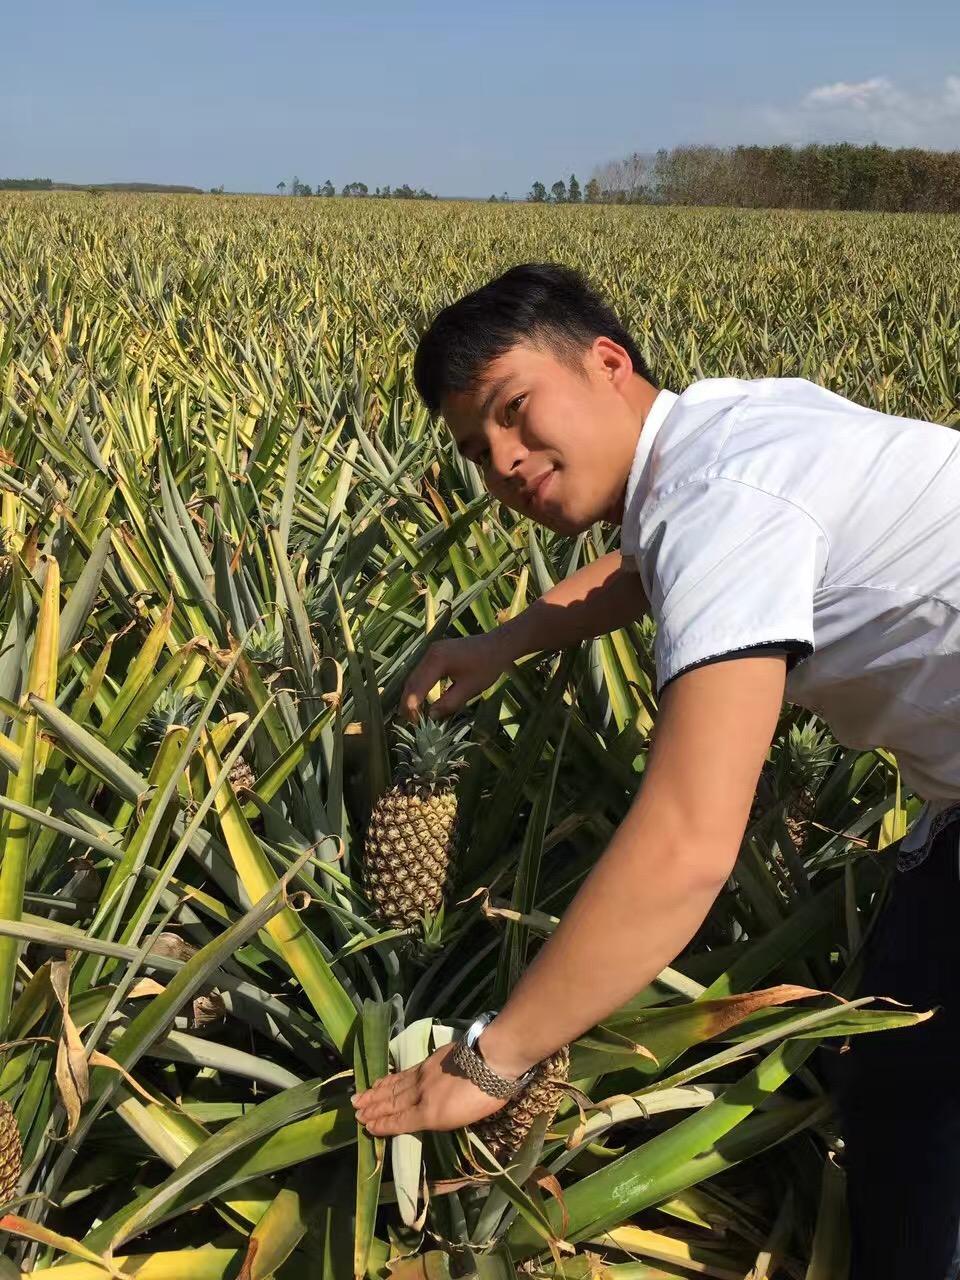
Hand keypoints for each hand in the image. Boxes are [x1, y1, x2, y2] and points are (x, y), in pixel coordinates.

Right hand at [350, 1042, 507, 1136]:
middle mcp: (421, 1095)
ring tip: (360, 1098)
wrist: (492, 1058)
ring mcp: (423, 1075)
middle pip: (393, 1103)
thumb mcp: (466, 1118)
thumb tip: (427, 1117)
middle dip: (374, 1109)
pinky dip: (390, 1078)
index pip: (401, 1121)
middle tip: (356, 1113)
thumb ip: (442, 1118)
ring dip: (376, 1093)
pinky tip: (383, 1080)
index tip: (367, 1127)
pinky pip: (403, 1073)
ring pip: (394, 1087)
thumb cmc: (487, 1095)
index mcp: (431, 1114)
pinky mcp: (428, 1061)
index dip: (383, 1125)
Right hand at [400, 631, 516, 721]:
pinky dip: (419, 687)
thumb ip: (448, 703)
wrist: (498, 645)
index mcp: (437, 660)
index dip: (413, 707)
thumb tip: (431, 716)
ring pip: (414, 676)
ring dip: (412, 695)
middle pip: (411, 681)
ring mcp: (431, 651)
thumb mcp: (469, 689)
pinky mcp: (435, 652)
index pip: (417, 687)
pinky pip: (421, 672)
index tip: (416, 724)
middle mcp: (429, 653)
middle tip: (411, 722)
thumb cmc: (487, 667)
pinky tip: (421, 700)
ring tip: (414, 714)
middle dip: (408, 703)